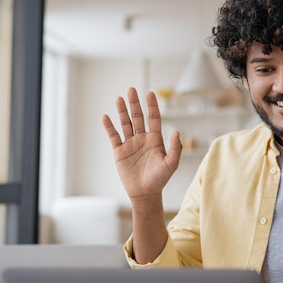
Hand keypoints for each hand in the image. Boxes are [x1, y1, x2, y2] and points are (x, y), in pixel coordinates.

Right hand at [102, 87, 181, 204]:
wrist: (145, 193)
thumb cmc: (160, 179)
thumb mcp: (171, 164)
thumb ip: (175, 149)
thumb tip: (176, 132)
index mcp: (155, 140)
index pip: (154, 118)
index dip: (152, 106)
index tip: (150, 93)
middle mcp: (142, 139)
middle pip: (138, 117)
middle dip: (135, 104)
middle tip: (131, 90)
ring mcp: (130, 144)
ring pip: (125, 124)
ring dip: (122, 111)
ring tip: (119, 98)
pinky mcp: (119, 152)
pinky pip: (114, 136)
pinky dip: (109, 127)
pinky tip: (106, 117)